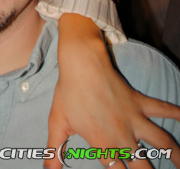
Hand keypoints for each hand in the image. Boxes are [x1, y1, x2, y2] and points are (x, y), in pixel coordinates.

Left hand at [45, 14, 179, 167]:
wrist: (81, 63)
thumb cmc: (68, 92)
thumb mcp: (57, 122)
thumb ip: (54, 150)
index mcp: (102, 143)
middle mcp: (122, 134)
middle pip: (143, 166)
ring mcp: (134, 117)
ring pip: (162, 141)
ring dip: (176, 155)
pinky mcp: (140, 102)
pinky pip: (163, 109)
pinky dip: (177, 114)